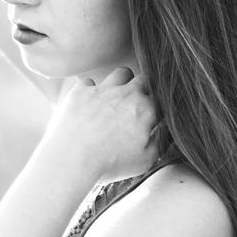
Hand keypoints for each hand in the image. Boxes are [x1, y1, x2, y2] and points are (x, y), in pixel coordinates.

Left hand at [45, 68, 159, 183]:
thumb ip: (158, 143)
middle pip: (144, 79)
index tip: (154, 117)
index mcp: (146, 110)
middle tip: (137, 106)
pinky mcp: (81, 92)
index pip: (161, 99)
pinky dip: (90, 90)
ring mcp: (103, 90)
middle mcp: (126, 94)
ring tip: (117, 99)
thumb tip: (164, 132)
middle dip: (145, 90)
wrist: (73, 158)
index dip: (159, 107)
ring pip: (120, 74)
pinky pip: (89, 82)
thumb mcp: (144, 161)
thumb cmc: (109, 162)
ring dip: (122, 83)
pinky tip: (89, 103)